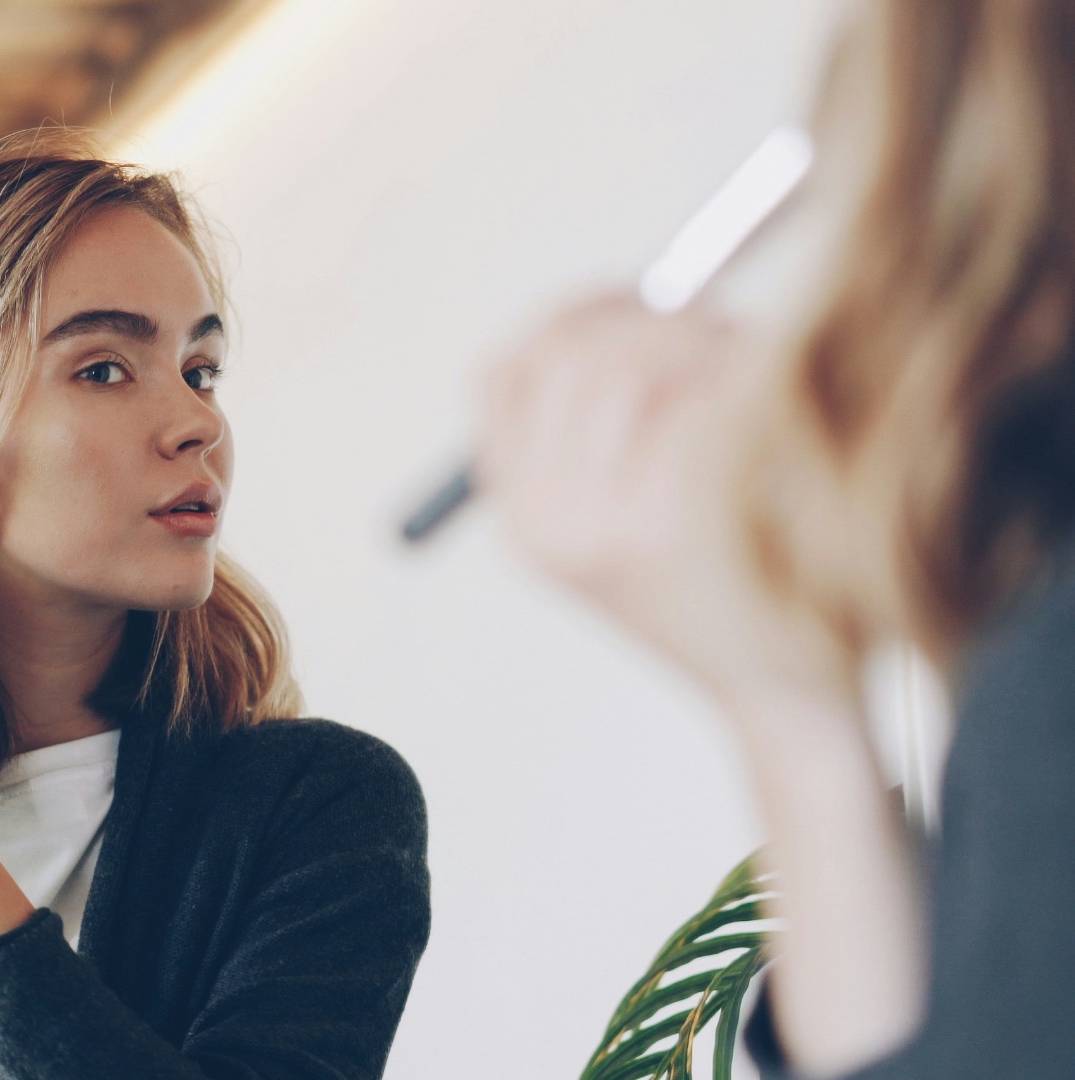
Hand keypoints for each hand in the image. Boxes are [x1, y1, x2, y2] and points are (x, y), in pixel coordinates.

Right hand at [477, 292, 857, 720]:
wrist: (790, 699)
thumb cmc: (738, 595)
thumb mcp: (634, 526)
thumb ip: (601, 434)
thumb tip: (617, 305)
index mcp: (525, 523)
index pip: (499, 379)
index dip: (565, 317)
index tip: (630, 294)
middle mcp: (545, 525)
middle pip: (565, 357)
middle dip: (648, 317)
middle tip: (719, 323)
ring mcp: (601, 527)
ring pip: (626, 366)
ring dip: (700, 342)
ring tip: (757, 369)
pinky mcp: (672, 523)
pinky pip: (692, 397)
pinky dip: (740, 377)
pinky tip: (778, 405)